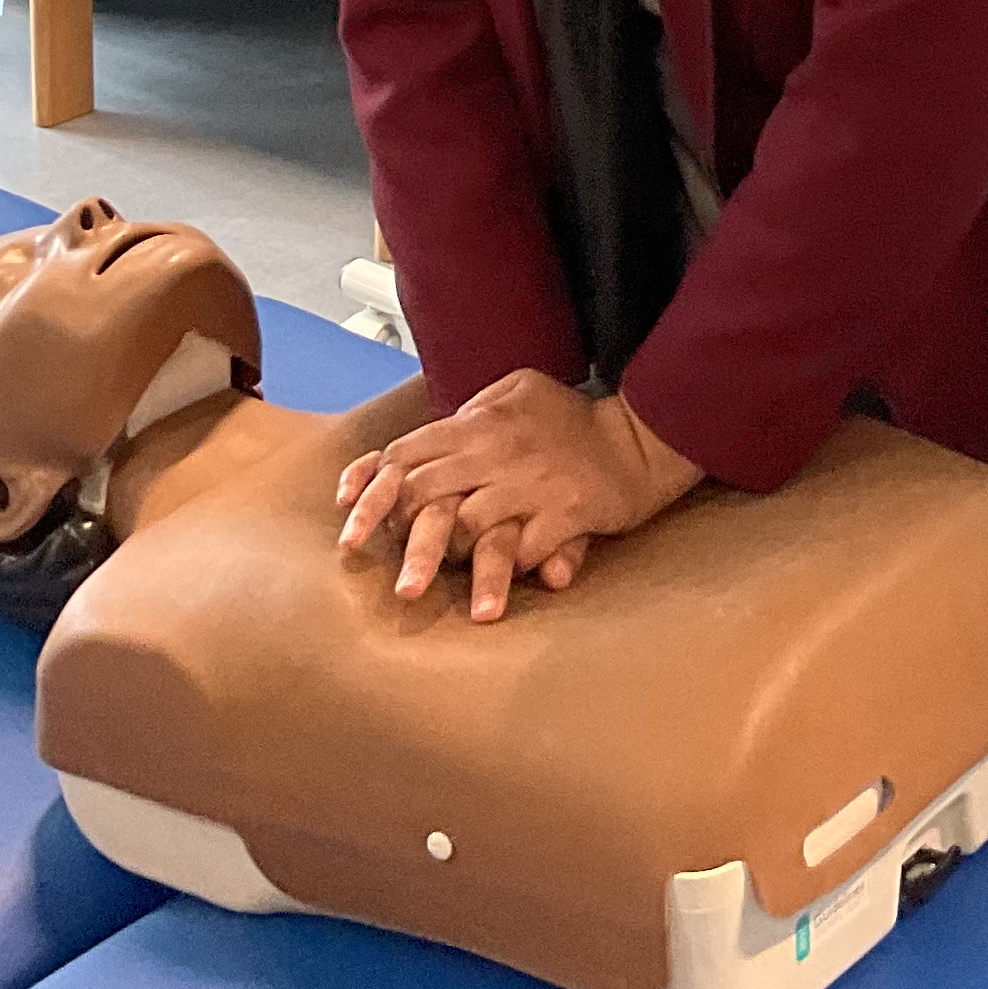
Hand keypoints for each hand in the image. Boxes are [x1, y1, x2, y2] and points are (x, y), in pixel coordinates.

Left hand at [335, 370, 702, 618]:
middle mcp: (499, 452)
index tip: (349, 531)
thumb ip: (466, 412)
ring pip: (471, 529)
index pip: (407, 455)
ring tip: (418, 596)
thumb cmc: (569, 419)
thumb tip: (411, 450)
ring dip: (443, 562)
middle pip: (428, 497)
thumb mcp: (515, 390)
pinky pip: (524, 549)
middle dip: (400, 542)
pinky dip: (503, 572)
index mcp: (481, 423)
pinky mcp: (567, 513)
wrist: (638, 439)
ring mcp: (532, 485)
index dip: (372, 492)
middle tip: (381, 577)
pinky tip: (485, 598)